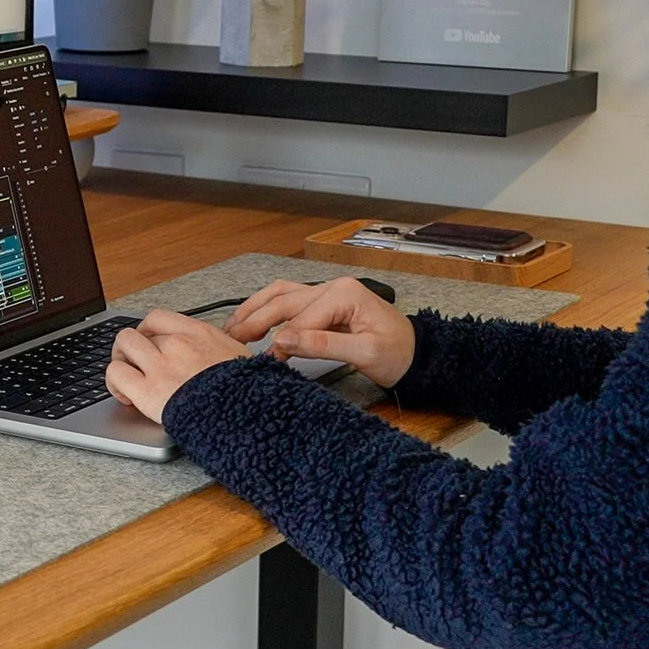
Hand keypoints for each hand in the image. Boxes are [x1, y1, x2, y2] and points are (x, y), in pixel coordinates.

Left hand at [106, 310, 251, 422]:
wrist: (246, 417)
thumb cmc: (247, 394)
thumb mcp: (240, 359)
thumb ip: (222, 351)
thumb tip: (222, 353)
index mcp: (200, 333)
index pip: (159, 318)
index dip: (147, 331)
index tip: (149, 342)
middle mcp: (178, 343)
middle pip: (139, 331)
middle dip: (133, 347)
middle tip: (136, 363)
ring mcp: (161, 365)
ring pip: (123, 344)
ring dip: (121, 358)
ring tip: (126, 375)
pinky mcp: (147, 391)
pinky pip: (116, 373)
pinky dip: (114, 382)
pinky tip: (124, 395)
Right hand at [226, 278, 415, 387]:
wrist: (417, 354)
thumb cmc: (397, 353)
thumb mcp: (365, 353)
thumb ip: (323, 345)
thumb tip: (283, 341)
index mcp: (344, 293)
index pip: (301, 318)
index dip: (283, 340)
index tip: (269, 360)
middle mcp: (332, 287)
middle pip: (284, 300)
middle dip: (255, 319)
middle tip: (231, 339)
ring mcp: (327, 293)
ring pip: (281, 295)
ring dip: (255, 309)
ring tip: (232, 327)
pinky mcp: (324, 304)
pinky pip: (289, 301)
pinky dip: (267, 309)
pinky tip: (251, 319)